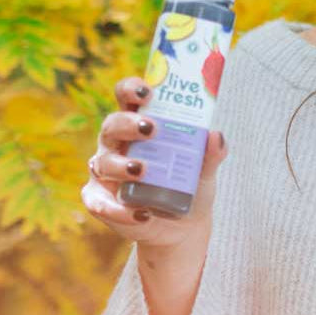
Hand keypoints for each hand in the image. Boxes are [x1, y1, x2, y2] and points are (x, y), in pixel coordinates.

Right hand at [81, 76, 227, 253]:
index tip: (147, 91)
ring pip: (103, 162)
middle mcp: (117, 144)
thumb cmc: (189, 183)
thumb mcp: (204, 168)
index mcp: (139, 124)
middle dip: (128, 124)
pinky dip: (118, 209)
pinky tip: (141, 213)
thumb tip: (216, 136)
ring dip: (121, 164)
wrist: (184, 225)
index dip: (131, 89)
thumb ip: (212, 153)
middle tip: (151, 129)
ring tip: (142, 170)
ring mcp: (106, 172)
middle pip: (111, 125)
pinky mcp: (101, 200)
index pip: (127, 97)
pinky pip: (99, 202)